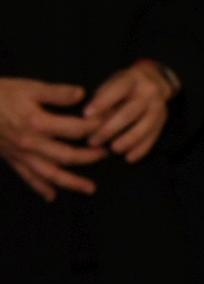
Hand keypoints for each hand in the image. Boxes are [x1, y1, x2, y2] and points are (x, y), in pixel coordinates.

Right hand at [0, 77, 101, 200]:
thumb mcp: (28, 87)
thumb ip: (56, 92)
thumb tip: (82, 94)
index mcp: (38, 123)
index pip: (77, 129)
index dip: (97, 127)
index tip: (111, 123)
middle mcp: (32, 143)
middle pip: (68, 155)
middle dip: (91, 156)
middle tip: (108, 154)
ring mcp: (21, 154)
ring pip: (50, 173)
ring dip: (71, 182)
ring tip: (90, 189)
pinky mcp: (11, 159)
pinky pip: (27, 178)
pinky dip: (40, 188)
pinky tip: (51, 196)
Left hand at [78, 60, 174, 166]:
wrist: (155, 80)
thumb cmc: (123, 85)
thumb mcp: (112, 82)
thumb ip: (102, 98)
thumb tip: (89, 120)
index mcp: (132, 79)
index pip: (116, 90)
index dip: (102, 102)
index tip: (86, 115)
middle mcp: (149, 91)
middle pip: (129, 112)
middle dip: (109, 129)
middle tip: (93, 141)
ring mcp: (158, 106)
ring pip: (144, 126)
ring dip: (127, 140)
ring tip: (112, 149)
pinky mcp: (163, 119)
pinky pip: (154, 136)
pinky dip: (142, 149)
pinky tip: (129, 158)